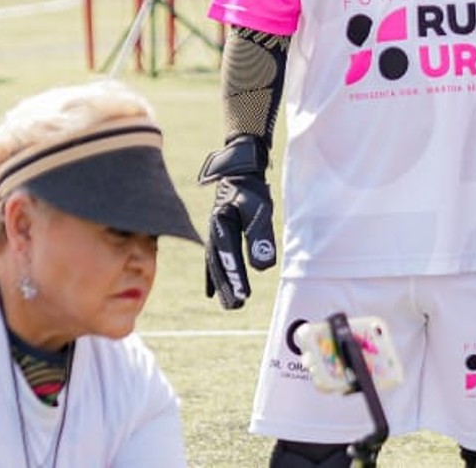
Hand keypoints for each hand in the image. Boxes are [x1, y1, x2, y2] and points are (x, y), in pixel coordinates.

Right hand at [198, 138, 276, 309]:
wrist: (239, 168)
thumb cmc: (252, 187)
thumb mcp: (260, 208)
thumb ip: (261, 236)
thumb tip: (263, 268)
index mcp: (221, 224)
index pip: (229, 256)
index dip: (236, 278)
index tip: (244, 296)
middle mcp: (213, 230)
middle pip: (218, 264)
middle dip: (227, 286)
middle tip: (236, 307)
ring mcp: (212, 232)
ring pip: (215, 263)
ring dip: (221, 284)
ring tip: (230, 303)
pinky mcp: (217, 232)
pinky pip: (212, 258)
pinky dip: (212, 275)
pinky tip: (212, 291)